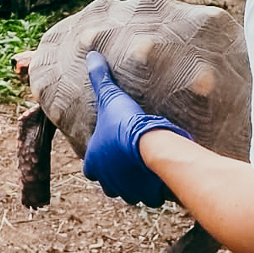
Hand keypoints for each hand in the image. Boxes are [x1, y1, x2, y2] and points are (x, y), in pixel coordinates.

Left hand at [83, 50, 191, 206]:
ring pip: (131, 191)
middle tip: (130, 157)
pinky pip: (151, 195)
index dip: (100, 158)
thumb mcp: (110, 96)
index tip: (111, 147)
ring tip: (147, 165)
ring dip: (137, 181)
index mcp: (92, 165)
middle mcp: (107, 183)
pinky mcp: (149, 197)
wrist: (152, 144)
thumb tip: (91, 55)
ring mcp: (129, 193)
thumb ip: (100, 78)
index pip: (91, 166)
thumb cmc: (125, 121)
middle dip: (119, 173)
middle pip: (110, 182)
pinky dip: (156, 188)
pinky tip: (162, 173)